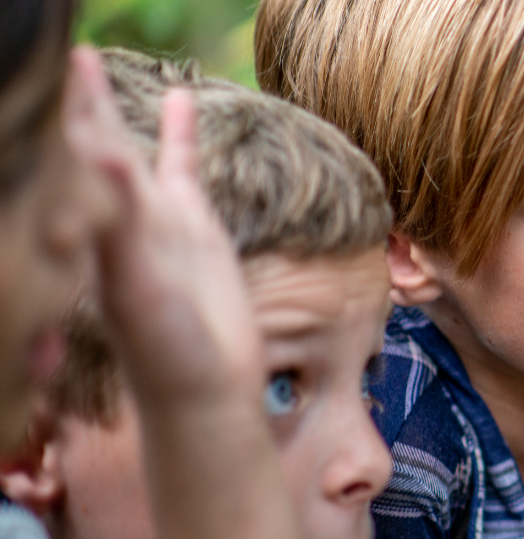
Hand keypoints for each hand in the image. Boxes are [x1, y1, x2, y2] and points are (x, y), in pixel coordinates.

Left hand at [62, 47, 262, 398]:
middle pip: (90, 143)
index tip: (64, 70)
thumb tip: (108, 158)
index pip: (78, 157)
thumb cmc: (166, 352)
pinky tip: (179, 99)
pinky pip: (181, 169)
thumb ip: (122, 225)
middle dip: (78, 100)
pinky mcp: (193, 229)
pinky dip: (179, 133)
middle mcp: (118, 219)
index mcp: (98, 230)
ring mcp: (155, 221)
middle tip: (71, 53)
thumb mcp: (136, 285)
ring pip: (126, 148)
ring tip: (92, 62)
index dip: (72, 115)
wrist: (203, 391)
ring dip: (109, 107)